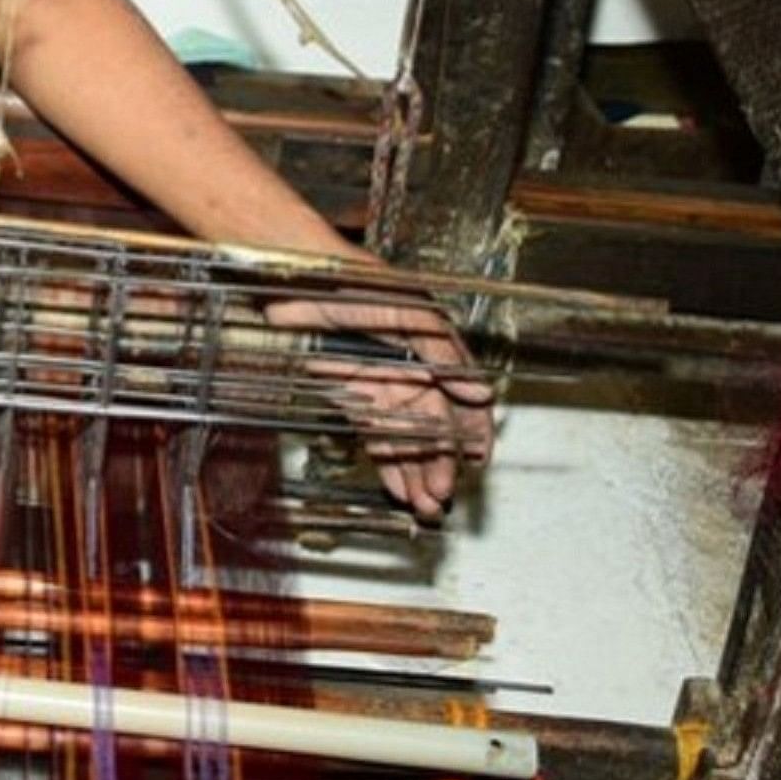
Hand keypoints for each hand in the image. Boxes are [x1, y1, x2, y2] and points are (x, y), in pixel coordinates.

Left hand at [266, 285, 495, 524]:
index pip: (462, 397)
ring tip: (424, 502)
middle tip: (442, 494)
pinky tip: (399, 486)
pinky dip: (387, 461)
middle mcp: (409, 367)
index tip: (478, 461)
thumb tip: (481, 393)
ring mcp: (379, 381)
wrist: (299, 276)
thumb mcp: (409, 311)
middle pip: (433, 424)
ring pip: (405, 435)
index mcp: (431, 347)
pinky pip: (375, 432)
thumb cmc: (355, 280)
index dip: (473, 430)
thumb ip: (443, 354)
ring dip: (415, 469)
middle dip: (440, 462)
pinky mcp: (350, 392)